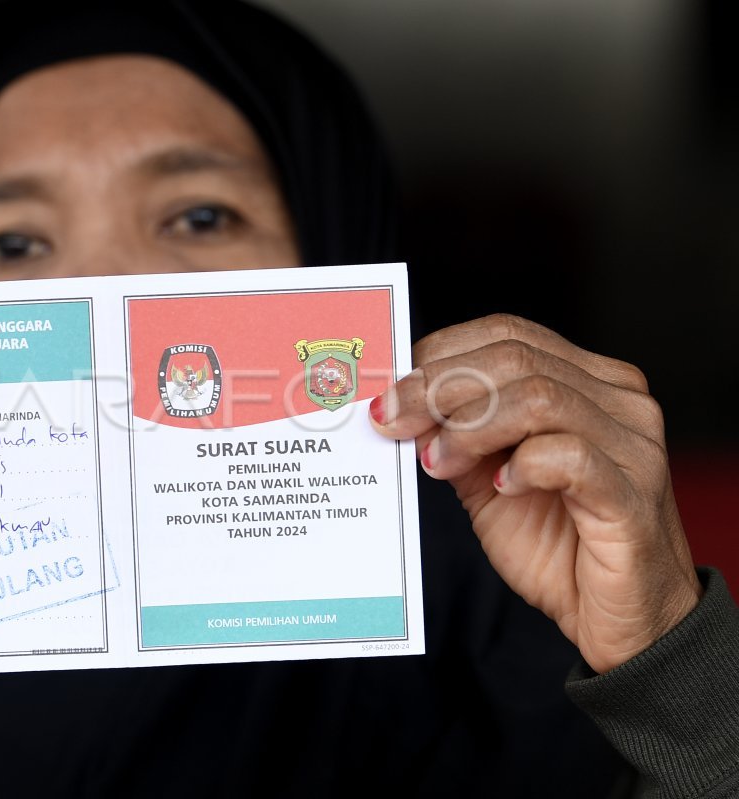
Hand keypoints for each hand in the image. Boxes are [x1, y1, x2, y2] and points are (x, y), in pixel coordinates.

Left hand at [369, 314, 700, 673]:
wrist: (613, 620)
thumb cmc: (556, 544)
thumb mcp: (487, 480)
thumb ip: (454, 437)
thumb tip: (399, 406)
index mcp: (586, 381)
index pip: (508, 335)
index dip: (440, 354)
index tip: (388, 390)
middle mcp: (617, 400)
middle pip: (515, 359)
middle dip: (438, 388)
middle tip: (393, 420)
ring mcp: (632, 444)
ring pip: (538, 398)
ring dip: (470, 427)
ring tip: (438, 461)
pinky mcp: (632, 495)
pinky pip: (570, 457)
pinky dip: (521, 465)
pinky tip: (500, 486)